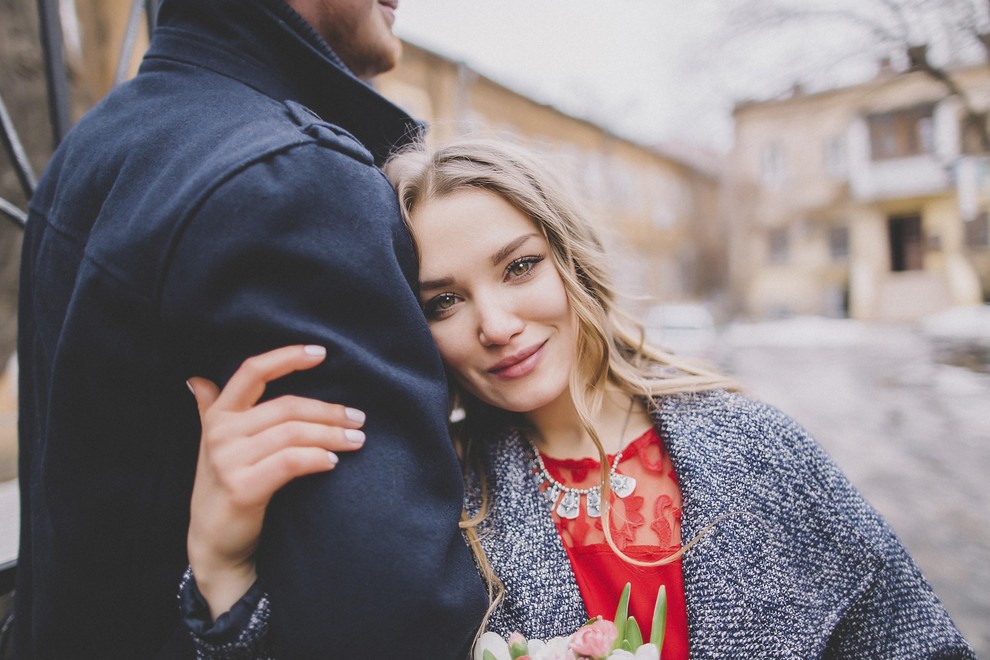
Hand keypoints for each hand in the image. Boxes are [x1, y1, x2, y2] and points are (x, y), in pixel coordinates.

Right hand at [185, 345, 365, 619]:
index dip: (287, 357)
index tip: (321, 352)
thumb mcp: (212, 446)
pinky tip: (333, 461)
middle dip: (328, 411)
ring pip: (293, 433)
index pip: (252, 372)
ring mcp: (228, 460)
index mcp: (218, 416)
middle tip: (358, 418)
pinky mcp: (242, 487)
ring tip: (356, 439)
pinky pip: (290, 462)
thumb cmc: (222, 489)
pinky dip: (316, 457)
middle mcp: (220, 433)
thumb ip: (209, 410)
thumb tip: (197, 379)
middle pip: (287, 407)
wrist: (213, 543)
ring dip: (331, 435)